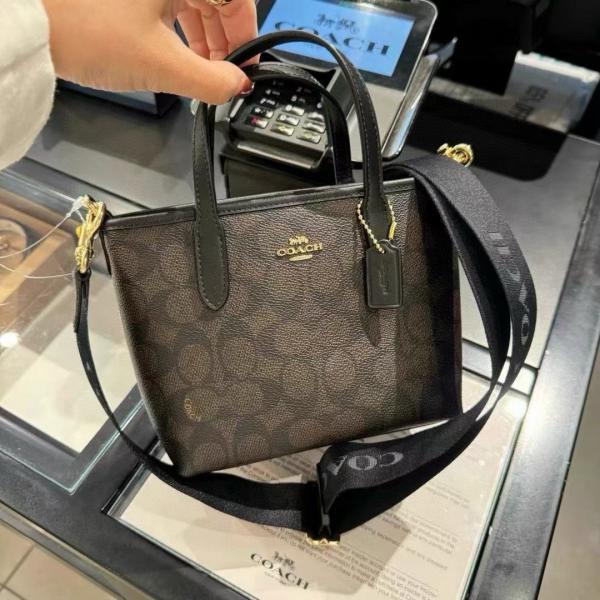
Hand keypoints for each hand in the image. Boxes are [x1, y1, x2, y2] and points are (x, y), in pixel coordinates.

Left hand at [41, 0, 256, 103]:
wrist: (28, 23)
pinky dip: (177, 27)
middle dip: (224, 40)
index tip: (246, 67)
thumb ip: (211, 81)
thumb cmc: (84, 29)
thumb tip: (237, 86)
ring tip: (199, 69)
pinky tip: (174, 51)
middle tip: (224, 74)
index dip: (247, 36)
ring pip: (190, 0)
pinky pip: (166, 2)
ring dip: (202, 36)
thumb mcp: (161, 65)